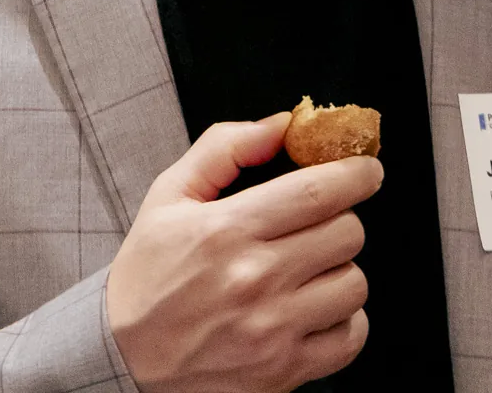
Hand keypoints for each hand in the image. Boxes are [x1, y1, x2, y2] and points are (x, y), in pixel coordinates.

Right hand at [106, 114, 381, 392]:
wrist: (124, 356)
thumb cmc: (149, 270)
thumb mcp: (170, 193)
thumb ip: (227, 147)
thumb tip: (282, 123)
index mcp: (228, 230)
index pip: (317, 192)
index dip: (356, 174)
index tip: (367, 168)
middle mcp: (255, 280)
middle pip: (346, 233)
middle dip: (344, 216)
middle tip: (322, 218)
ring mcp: (272, 331)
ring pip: (354, 283)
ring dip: (342, 267)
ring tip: (312, 265)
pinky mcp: (283, 372)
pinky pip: (351, 338)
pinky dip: (345, 318)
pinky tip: (316, 304)